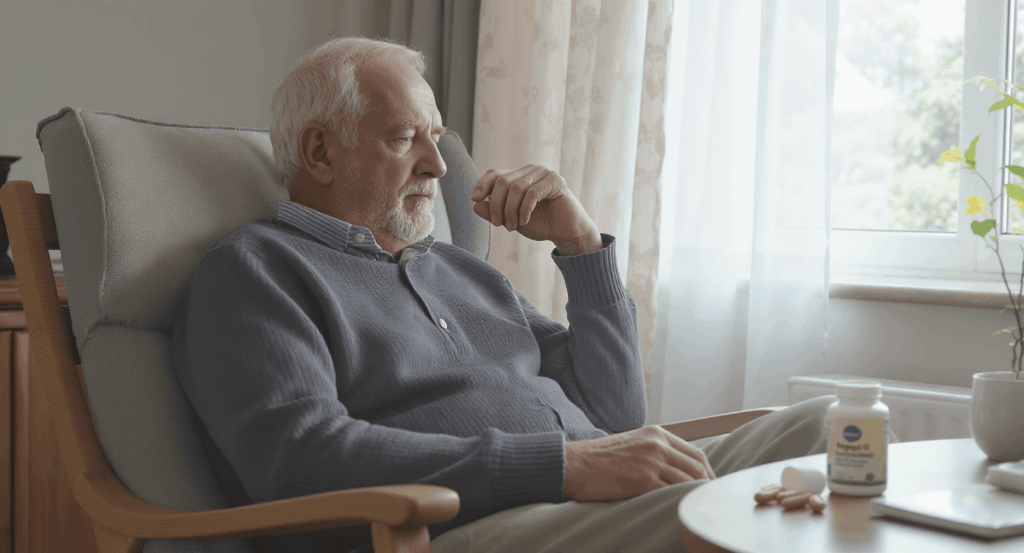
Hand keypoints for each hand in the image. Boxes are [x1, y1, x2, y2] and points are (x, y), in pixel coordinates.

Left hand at [471, 165, 601, 255]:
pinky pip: (532, 193)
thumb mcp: (511, 220)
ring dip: (510, 210)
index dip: (482, 184)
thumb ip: (493, 212)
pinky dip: (524, 209)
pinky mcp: (555, 181)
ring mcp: (543, 174)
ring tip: (512, 226)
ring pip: (516, 188)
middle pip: (502, 181)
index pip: (495, 173)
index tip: (474, 199)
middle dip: (496, 205)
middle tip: (498, 223)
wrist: (567, 233)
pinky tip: (524, 221)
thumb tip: (474, 205)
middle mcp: (530, 171)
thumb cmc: (541, 224)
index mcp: (519, 176)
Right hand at [563, 426, 715, 501]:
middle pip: (697, 467)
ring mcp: (651, 461)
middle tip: (710, 503)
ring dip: (697, 496)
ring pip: (688, 481)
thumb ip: (655, 452)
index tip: (711, 488)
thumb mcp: (633, 445)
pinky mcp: (643, 479)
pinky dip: (680, 502)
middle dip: (708, 487)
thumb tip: (677, 472)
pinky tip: (683, 511)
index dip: (708, 473)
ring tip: (700, 510)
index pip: (695, 454)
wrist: (575, 464)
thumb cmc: (599, 459)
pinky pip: (671, 493)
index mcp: (657, 434)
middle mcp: (657, 444)